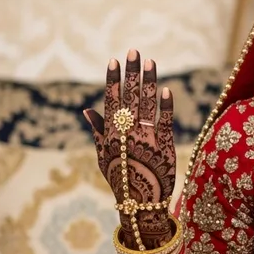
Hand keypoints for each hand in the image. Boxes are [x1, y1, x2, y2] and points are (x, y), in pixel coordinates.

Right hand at [84, 48, 176, 249]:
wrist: (140, 203)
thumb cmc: (121, 178)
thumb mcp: (104, 155)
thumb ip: (98, 131)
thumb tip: (87, 109)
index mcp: (111, 133)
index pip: (111, 100)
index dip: (113, 79)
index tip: (114, 60)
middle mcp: (126, 132)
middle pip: (129, 96)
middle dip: (131, 72)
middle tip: (134, 50)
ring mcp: (145, 138)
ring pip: (147, 105)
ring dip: (148, 82)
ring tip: (150, 61)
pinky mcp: (164, 146)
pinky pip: (164, 123)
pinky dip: (165, 107)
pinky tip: (167, 90)